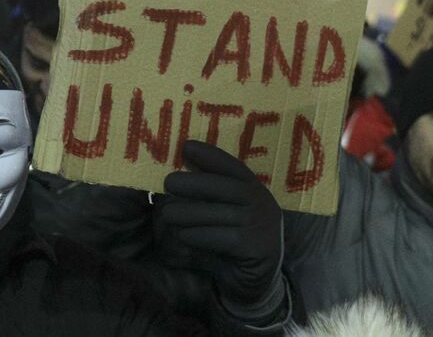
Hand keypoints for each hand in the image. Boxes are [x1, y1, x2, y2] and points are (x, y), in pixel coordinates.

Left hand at [161, 141, 282, 305]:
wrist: (255, 285)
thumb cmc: (231, 245)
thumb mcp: (221, 217)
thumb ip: (207, 198)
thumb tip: (172, 179)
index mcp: (255, 191)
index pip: (234, 168)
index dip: (211, 156)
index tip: (187, 147)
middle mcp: (263, 205)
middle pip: (227, 188)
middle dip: (196, 183)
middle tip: (169, 182)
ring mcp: (264, 227)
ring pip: (222, 214)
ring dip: (191, 213)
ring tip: (168, 214)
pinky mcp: (258, 249)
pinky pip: (223, 238)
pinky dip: (200, 235)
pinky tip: (184, 236)